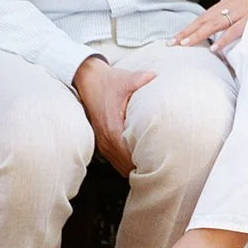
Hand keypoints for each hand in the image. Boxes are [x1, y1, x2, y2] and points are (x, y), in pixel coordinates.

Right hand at [72, 57, 155, 176]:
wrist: (88, 79)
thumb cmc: (108, 81)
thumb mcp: (125, 79)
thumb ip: (140, 79)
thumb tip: (154, 76)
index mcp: (112, 127)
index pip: (127, 155)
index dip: (141, 162)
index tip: (157, 166)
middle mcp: (106, 138)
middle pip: (123, 164)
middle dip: (140, 168)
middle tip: (160, 171)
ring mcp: (102, 140)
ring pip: (118, 164)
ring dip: (131, 167)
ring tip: (151, 171)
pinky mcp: (101, 139)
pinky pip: (113, 158)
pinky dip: (124, 162)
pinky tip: (137, 162)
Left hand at [172, 0, 247, 53]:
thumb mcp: (246, 0)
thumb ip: (234, 11)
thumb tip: (224, 25)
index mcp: (228, 3)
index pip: (203, 17)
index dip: (188, 27)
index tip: (175, 38)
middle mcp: (230, 6)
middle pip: (203, 21)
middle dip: (186, 32)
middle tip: (170, 43)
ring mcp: (240, 12)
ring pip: (214, 25)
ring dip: (198, 35)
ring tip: (184, 45)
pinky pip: (235, 30)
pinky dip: (223, 39)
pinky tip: (214, 48)